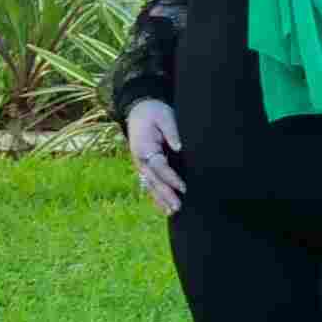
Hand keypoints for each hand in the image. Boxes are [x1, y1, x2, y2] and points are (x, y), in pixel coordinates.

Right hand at [125, 98, 184, 214]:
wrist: (139, 110)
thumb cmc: (154, 112)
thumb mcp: (164, 116)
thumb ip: (171, 131)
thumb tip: (179, 147)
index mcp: (144, 147)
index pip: (159, 166)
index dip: (171, 178)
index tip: (183, 187)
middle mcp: (140, 159)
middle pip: (153, 180)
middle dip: (165, 194)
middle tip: (177, 207)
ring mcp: (140, 164)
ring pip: (150, 184)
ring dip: (160, 199)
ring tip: (172, 212)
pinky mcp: (144, 166)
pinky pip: (150, 183)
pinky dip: (156, 195)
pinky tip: (163, 206)